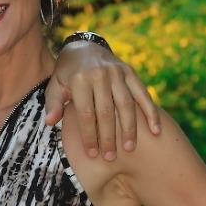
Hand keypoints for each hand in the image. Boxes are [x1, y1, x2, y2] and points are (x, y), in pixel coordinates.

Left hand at [45, 41, 160, 159]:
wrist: (83, 48)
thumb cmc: (66, 75)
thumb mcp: (54, 87)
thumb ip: (52, 104)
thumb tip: (50, 122)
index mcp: (79, 79)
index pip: (86, 113)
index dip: (89, 135)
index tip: (92, 154)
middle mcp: (100, 74)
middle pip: (106, 112)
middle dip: (109, 137)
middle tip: (111, 157)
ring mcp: (117, 72)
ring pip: (126, 104)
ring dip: (129, 128)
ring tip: (129, 148)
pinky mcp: (130, 71)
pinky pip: (142, 94)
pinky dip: (150, 112)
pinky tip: (155, 130)